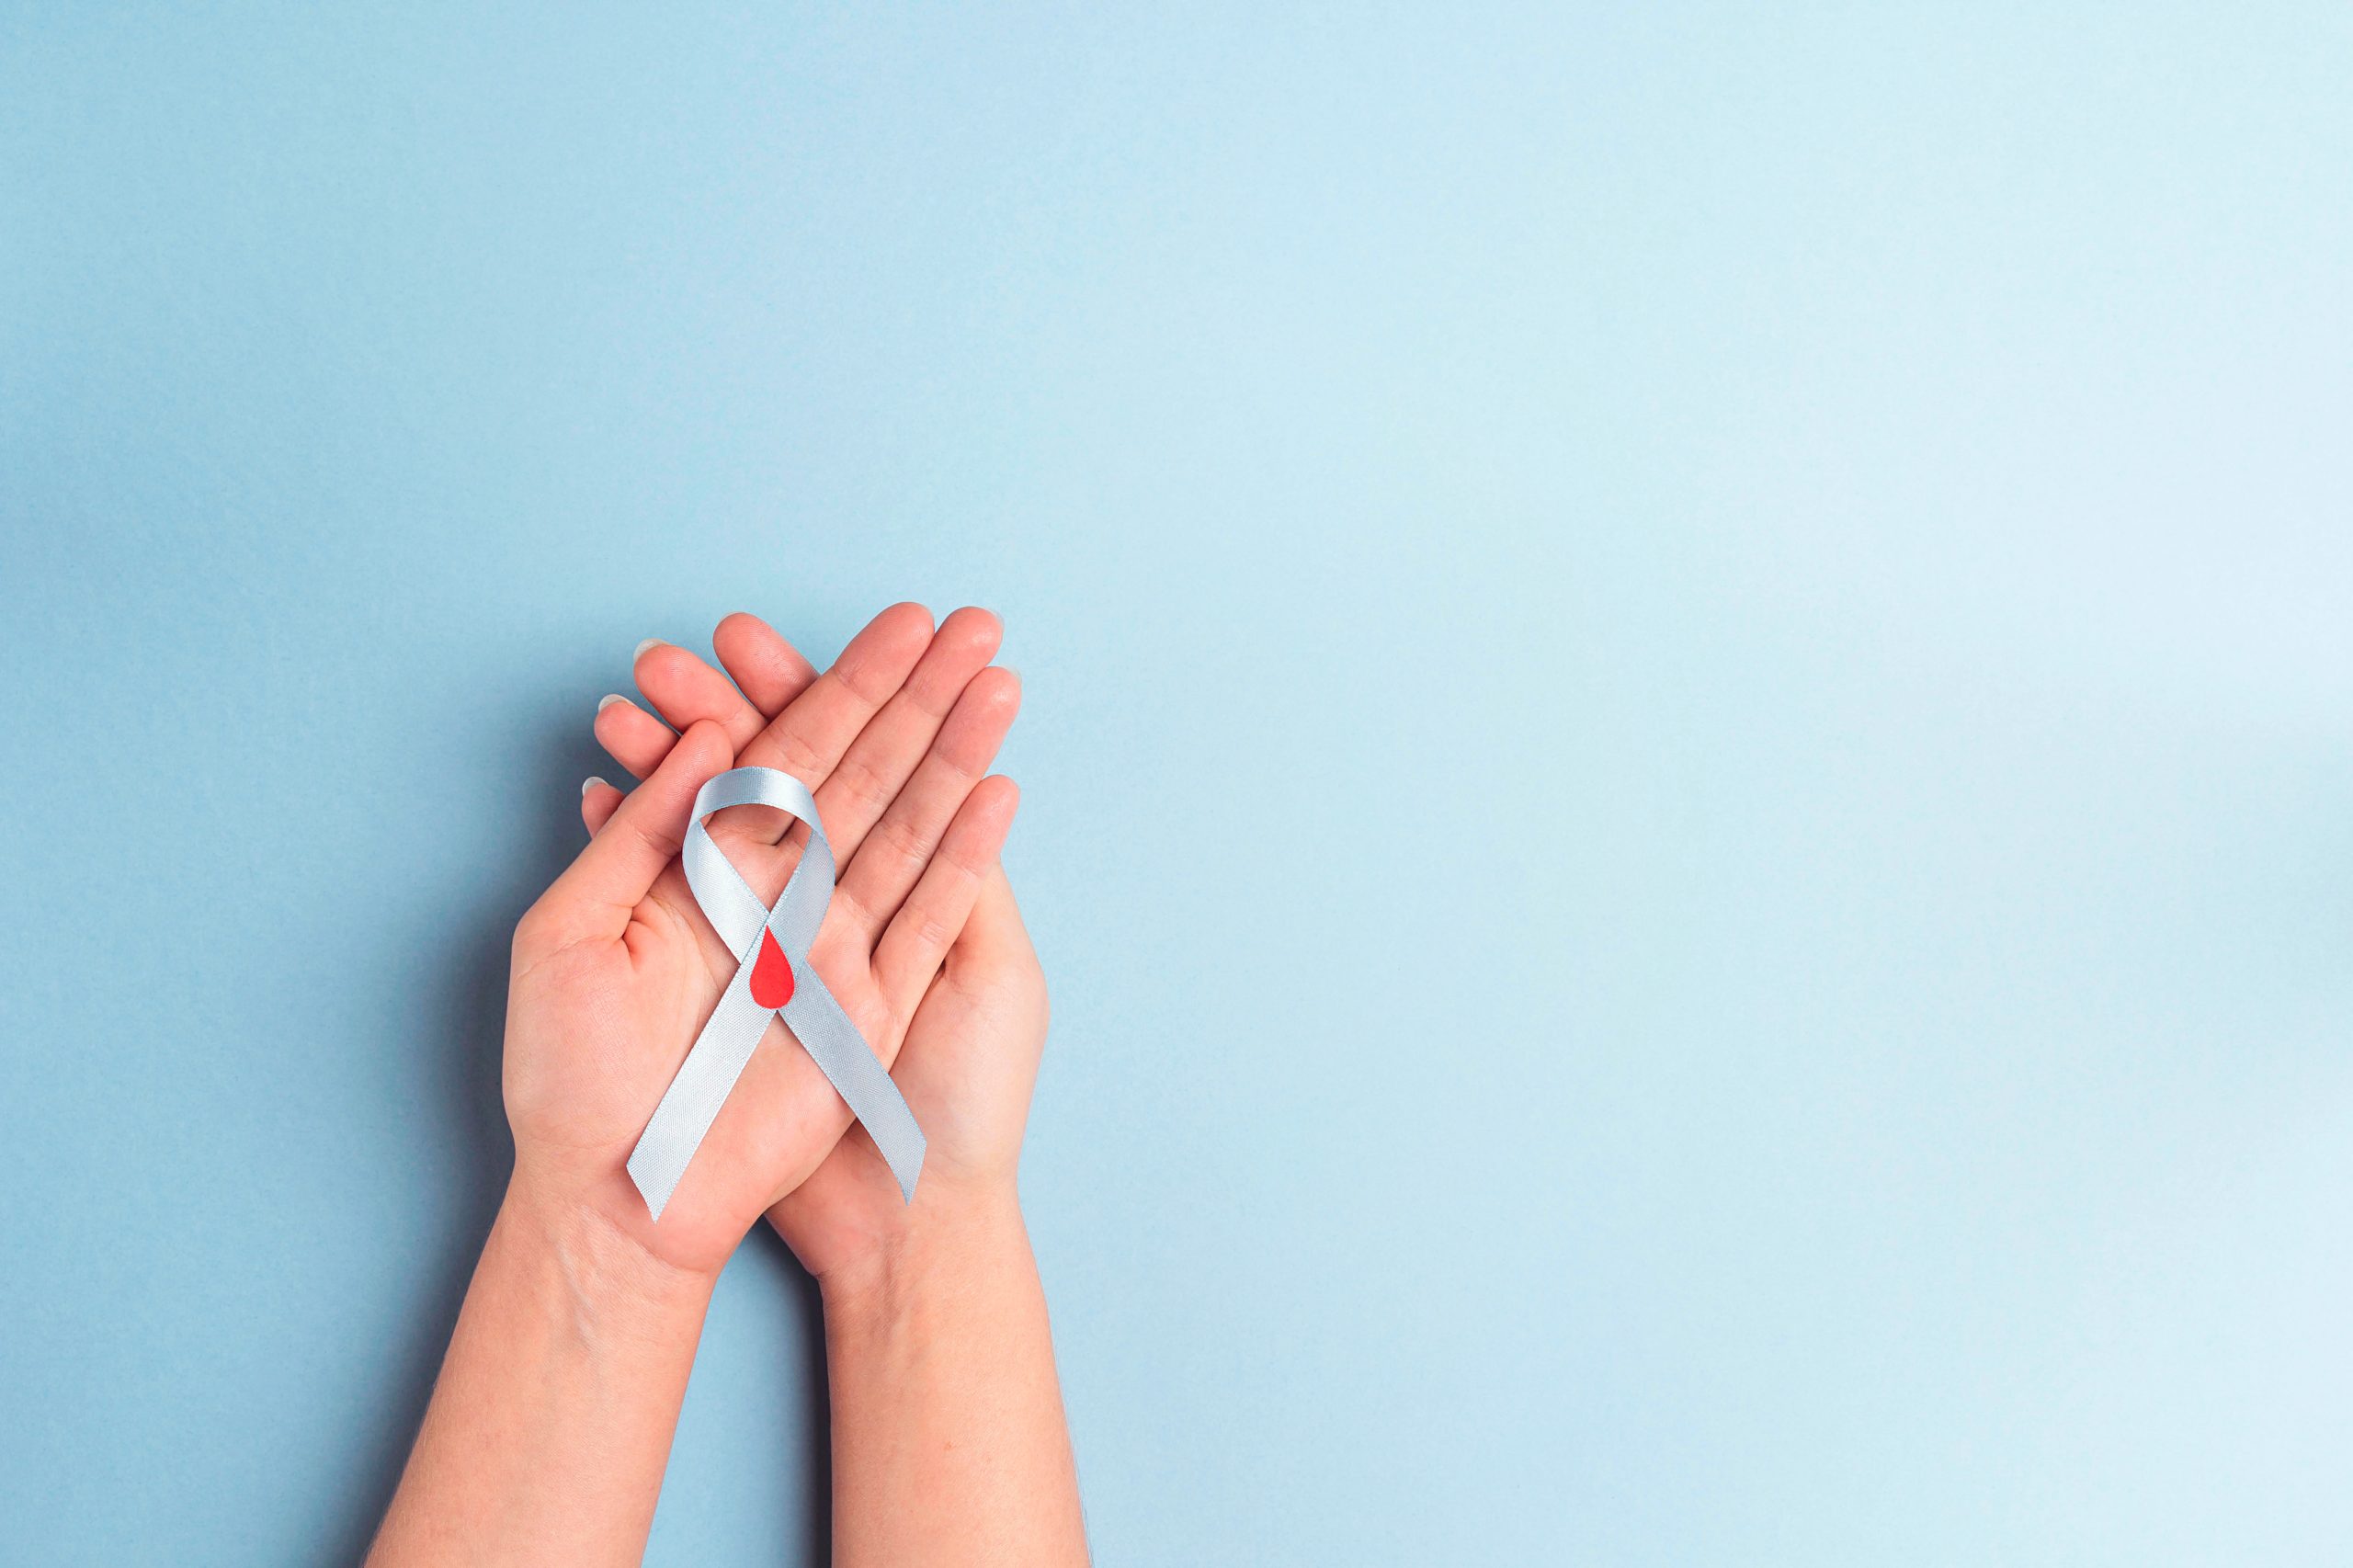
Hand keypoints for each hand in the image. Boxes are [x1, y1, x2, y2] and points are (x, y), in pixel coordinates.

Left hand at [509, 604, 1020, 1279]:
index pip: (779, 752)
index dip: (829, 683)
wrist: (614, 1202)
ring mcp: (828, 949)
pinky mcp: (865, 1009)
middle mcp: (775, 896)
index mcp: (704, 868)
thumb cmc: (569, 1081)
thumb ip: (639, 836)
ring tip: (997, 680)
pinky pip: (928, 918)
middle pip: (860, 773)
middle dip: (910, 694)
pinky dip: (967, 855)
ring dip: (954, 752)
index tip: (879, 626)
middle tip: (955, 620)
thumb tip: (707, 742)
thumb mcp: (567, 936)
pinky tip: (1000, 790)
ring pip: (906, 828)